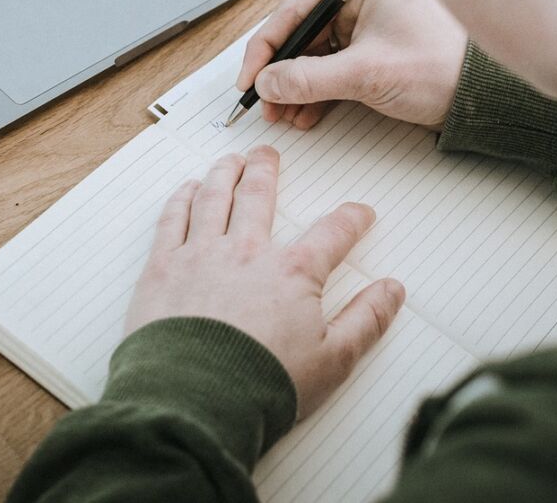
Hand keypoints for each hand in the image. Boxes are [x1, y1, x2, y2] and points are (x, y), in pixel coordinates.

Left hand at [125, 146, 404, 417]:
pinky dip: (182, 198)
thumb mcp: (332, 360)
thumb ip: (366, 319)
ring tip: (230, 159)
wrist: (194, 402)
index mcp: (291, 272)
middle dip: (266, 170)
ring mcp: (202, 254)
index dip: (351, 219)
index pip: (332, 233)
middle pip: (259, 196)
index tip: (360, 212)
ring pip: (215, 197)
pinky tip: (188, 188)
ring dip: (225, 172)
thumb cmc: (261, 385)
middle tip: (268, 154)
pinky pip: (173, 218)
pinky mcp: (163, 267)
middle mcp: (247, 251)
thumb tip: (392, 290)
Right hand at [237, 0, 467, 130]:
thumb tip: (268, 82)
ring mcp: (363, 30)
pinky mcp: (369, 56)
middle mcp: (358, 4)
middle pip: (299, 36)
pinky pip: (330, 72)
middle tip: (264, 102)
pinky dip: (314, 94)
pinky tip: (305, 115)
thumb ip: (310, 78)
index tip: (250, 79)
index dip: (265, 48)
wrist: (480, 97)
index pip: (294, 12)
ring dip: (294, 88)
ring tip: (283, 114)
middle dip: (279, 74)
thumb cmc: (440, 67)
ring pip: (312, 58)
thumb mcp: (366, 73)